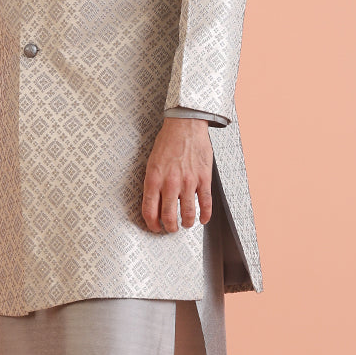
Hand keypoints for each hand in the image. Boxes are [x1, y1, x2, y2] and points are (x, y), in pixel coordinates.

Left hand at [141, 118, 214, 232]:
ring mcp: (188, 182)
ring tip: (186, 224)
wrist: (185, 125)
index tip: (155, 227)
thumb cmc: (168, 141)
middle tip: (171, 229)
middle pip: (168, 216)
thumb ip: (153, 183)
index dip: (152, 224)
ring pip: (188, 213)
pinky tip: (203, 220)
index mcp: (154, 179)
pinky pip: (205, 203)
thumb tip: (155, 202)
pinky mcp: (203, 179)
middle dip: (169, 227)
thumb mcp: (152, 162)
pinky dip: (205, 215)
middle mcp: (170, 183)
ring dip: (187, 223)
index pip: (150, 211)